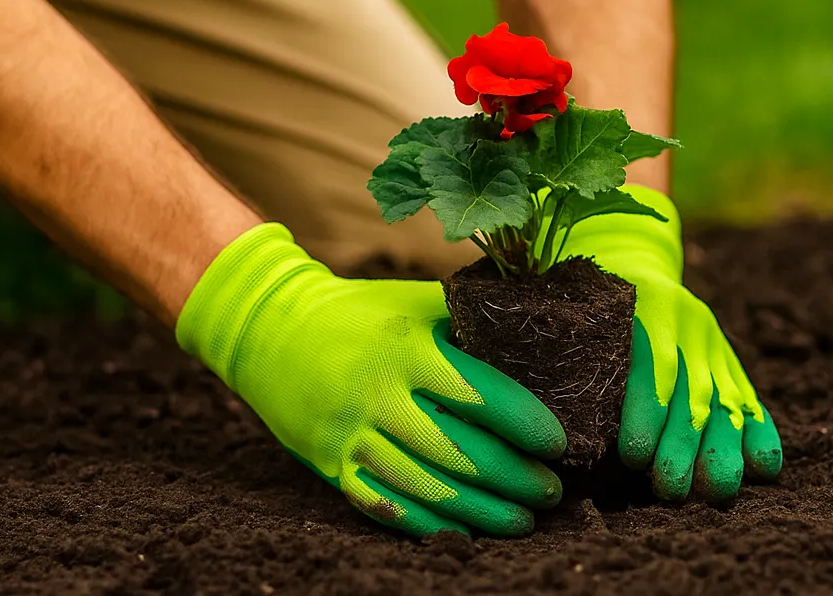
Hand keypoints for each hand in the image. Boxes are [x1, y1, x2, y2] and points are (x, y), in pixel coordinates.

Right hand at [176, 223, 565, 536]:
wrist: (274, 328)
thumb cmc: (360, 311)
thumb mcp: (413, 301)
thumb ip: (468, 318)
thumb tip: (537, 334)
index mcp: (406, 347)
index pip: (478, 394)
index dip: (524, 423)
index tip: (558, 441)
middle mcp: (379, 393)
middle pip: (459, 451)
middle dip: (515, 478)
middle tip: (552, 489)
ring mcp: (352, 433)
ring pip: (427, 488)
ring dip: (483, 510)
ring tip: (524, 518)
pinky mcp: (332, 463)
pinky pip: (386, 507)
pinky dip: (430, 525)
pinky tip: (466, 530)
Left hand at [561, 185, 782, 501]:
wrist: (628, 247)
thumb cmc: (579, 281)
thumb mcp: (566, 288)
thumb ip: (550, 322)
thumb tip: (505, 363)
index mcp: (644, 298)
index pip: (650, 357)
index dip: (645, 407)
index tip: (631, 454)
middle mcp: (686, 318)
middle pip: (690, 386)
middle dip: (682, 443)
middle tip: (668, 489)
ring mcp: (710, 339)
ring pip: (723, 396)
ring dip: (720, 447)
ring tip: (713, 491)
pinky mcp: (726, 358)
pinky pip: (748, 395)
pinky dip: (758, 430)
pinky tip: (762, 465)